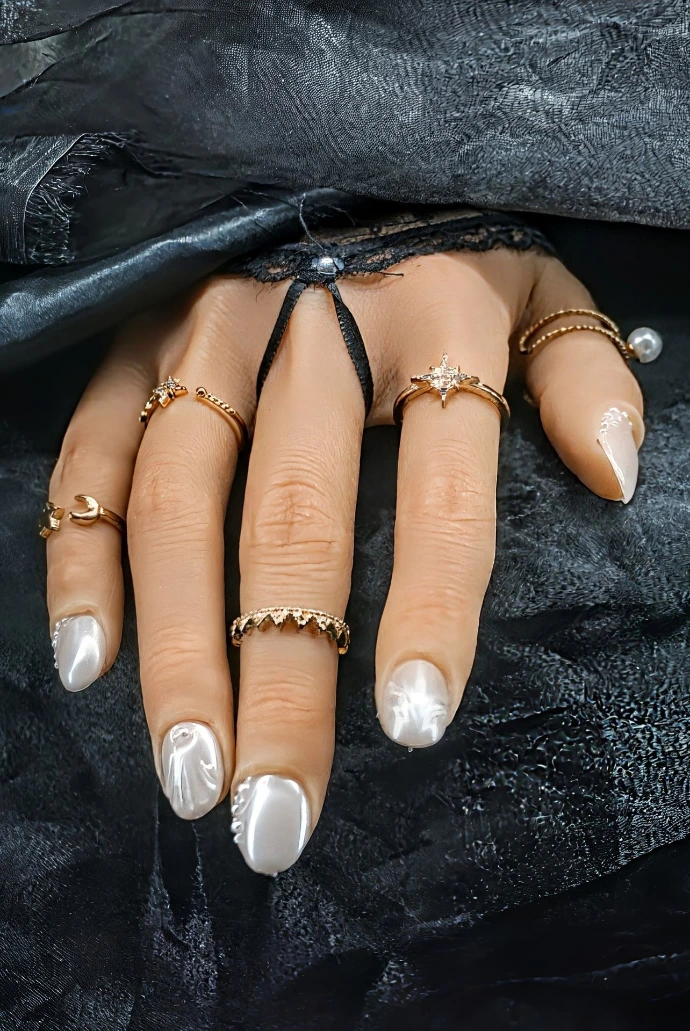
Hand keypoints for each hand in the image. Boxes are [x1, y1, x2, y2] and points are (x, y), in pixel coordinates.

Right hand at [44, 245, 643, 873]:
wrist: (337, 161)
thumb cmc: (450, 252)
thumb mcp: (540, 288)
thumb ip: (585, 370)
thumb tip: (614, 473)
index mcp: (436, 318)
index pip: (442, 485)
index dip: (430, 607)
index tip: (413, 726)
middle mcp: (310, 328)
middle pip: (292, 522)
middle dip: (282, 680)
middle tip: (272, 816)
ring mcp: (203, 337)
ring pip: (177, 509)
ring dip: (178, 651)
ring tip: (189, 776)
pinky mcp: (131, 348)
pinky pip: (89, 462)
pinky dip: (79, 561)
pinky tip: (87, 664)